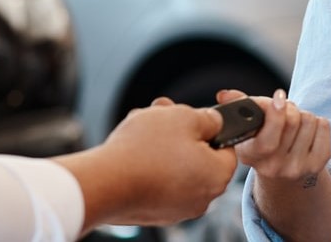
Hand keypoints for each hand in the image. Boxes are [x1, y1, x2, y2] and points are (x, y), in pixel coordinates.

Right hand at [55, 97, 237, 231]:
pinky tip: (131, 152)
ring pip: (175, 168)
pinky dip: (148, 167)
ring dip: (161, 146)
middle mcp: (202, 199)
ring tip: (141, 129)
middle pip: (197, 157)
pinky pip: (157, 183)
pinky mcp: (152, 213)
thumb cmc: (147, 148)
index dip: (209, 129)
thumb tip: (213, 122)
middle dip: (180, 134)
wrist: (104, 182)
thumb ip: (207, 118)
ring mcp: (176, 209)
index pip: (226, 149)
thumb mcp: (184, 117)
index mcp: (218, 176)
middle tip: (162, 117)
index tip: (191, 118)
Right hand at [216, 89, 330, 186]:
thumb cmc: (261, 139)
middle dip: (289, 108)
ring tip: (294, 124)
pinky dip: (317, 122)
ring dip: (303, 115)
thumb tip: (224, 95)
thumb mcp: (247, 125)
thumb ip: (238, 106)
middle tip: (284, 110)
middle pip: (293, 120)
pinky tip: (306, 131)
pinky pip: (324, 126)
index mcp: (250, 156)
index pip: (268, 139)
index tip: (278, 97)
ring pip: (309, 120)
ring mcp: (297, 169)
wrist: (281, 171)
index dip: (276, 114)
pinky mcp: (318, 165)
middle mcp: (274, 168)